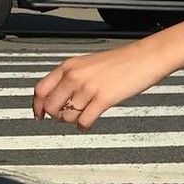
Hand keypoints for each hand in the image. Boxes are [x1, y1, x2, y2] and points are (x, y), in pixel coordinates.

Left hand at [33, 38, 172, 129]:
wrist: (146, 57)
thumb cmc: (122, 61)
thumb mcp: (89, 64)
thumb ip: (72, 77)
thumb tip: (60, 98)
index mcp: (69, 66)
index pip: (41, 89)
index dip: (37, 106)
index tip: (39, 115)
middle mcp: (75, 76)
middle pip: (51, 107)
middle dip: (57, 116)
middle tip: (68, 117)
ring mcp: (88, 88)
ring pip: (67, 116)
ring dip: (73, 121)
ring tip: (84, 116)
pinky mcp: (103, 99)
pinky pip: (84, 121)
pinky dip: (84, 126)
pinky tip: (90, 122)